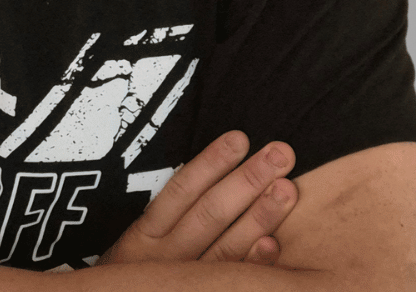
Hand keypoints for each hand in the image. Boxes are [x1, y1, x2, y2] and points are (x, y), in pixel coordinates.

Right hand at [95, 131, 297, 267]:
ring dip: (259, 217)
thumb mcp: (133, 247)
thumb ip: (165, 219)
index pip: (182, 189)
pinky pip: (230, 281)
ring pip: (225, 247)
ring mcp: (184, 282)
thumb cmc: (129, 280)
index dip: (211, 163)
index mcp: (145, 235)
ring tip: (286, 189)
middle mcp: (164, 258)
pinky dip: (252, 264)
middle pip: (210, 213)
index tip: (240, 138)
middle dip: (247, 180)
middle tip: (280, 153)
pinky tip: (273, 244)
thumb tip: (209, 177)